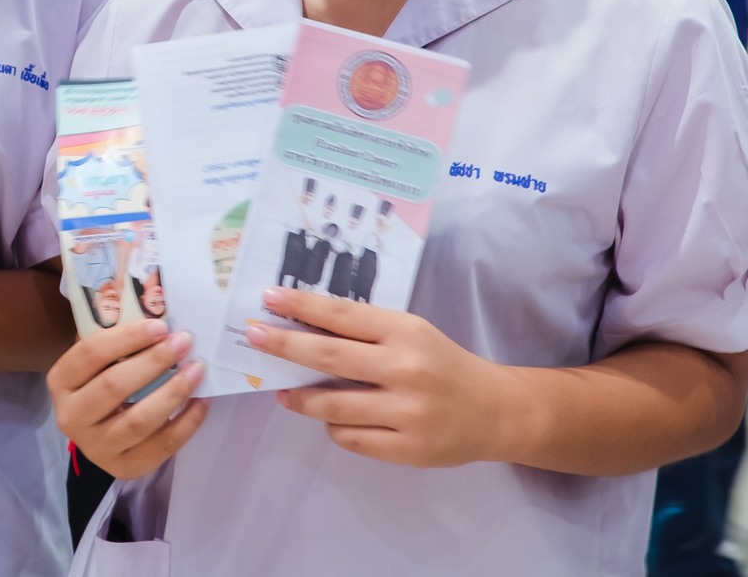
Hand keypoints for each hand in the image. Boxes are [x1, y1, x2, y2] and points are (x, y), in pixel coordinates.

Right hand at [48, 319, 208, 479]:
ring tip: (197, 369)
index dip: (126, 338)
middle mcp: (71, 417)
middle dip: (153, 361)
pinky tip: (201, 400)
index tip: (160, 326)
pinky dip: (187, 422)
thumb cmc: (101, 383)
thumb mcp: (99, 362)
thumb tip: (159, 311)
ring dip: (174, 391)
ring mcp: (97, 447)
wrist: (98, 435)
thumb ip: (117, 340)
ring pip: (139, 420)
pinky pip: (162, 445)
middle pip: (114, 386)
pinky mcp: (125, 467)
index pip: (89, 354)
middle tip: (183, 342)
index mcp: (61, 382)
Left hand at [258, 287, 515, 468]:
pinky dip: (334, 427)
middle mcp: (405, 369)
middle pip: (328, 358)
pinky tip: (333, 419)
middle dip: (284, 346)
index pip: (341, 316)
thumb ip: (367, 332)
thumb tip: (303, 328)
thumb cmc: (443, 364)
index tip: (267, 298)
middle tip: (252, 336)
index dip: (301, 306)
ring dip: (300, 398)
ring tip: (282, 393)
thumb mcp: (412, 334)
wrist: (495, 411)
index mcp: (406, 332)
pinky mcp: (408, 449)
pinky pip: (350, 437)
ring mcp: (406, 412)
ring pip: (332, 406)